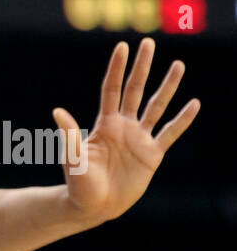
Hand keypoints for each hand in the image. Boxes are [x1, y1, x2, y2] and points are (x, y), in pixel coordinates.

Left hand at [53, 38, 198, 223]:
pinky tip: (194, 104)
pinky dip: (182, 120)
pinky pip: (170, 133)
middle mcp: (123, 127)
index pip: (112, 90)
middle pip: (134, 90)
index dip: (117, 69)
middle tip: (148, 43)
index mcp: (104, 125)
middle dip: (142, 67)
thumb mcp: (73, 158)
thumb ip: (69, 135)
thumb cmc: (78, 184)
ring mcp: (139, 139)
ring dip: (168, 87)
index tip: (122, 46)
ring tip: (178, 65)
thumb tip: (57, 111)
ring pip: (156, 107)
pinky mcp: (152, 155)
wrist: (93, 207)